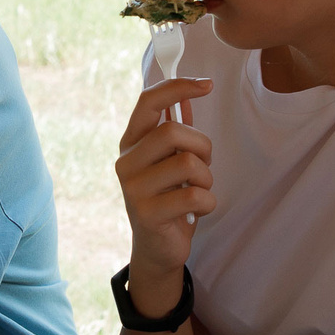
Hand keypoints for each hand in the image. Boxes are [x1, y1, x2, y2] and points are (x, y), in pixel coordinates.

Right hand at [115, 77, 214, 308]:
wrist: (158, 249)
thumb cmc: (169, 200)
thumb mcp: (171, 162)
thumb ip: (177, 130)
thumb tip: (189, 96)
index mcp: (131, 143)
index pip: (148, 102)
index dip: (178, 87)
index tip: (206, 85)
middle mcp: (126, 162)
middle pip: (172, 131)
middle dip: (202, 146)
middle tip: (203, 165)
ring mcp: (133, 188)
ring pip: (188, 163)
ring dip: (207, 178)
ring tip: (198, 191)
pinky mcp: (147, 213)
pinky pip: (194, 195)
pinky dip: (207, 203)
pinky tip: (196, 211)